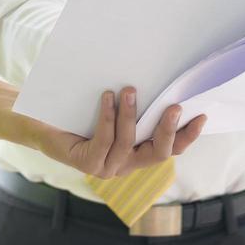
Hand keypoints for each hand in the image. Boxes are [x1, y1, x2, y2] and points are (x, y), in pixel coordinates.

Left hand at [27, 87, 206, 178]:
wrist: (43, 123)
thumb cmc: (82, 112)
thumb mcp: (115, 107)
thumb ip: (136, 102)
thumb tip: (158, 76)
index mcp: (138, 153)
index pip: (170, 149)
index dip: (187, 136)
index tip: (201, 115)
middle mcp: (126, 165)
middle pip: (157, 154)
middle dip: (167, 130)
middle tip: (175, 106)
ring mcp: (107, 168)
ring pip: (128, 143)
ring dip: (132, 115)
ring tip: (131, 89)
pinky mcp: (88, 164)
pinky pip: (104, 140)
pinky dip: (108, 117)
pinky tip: (107, 96)